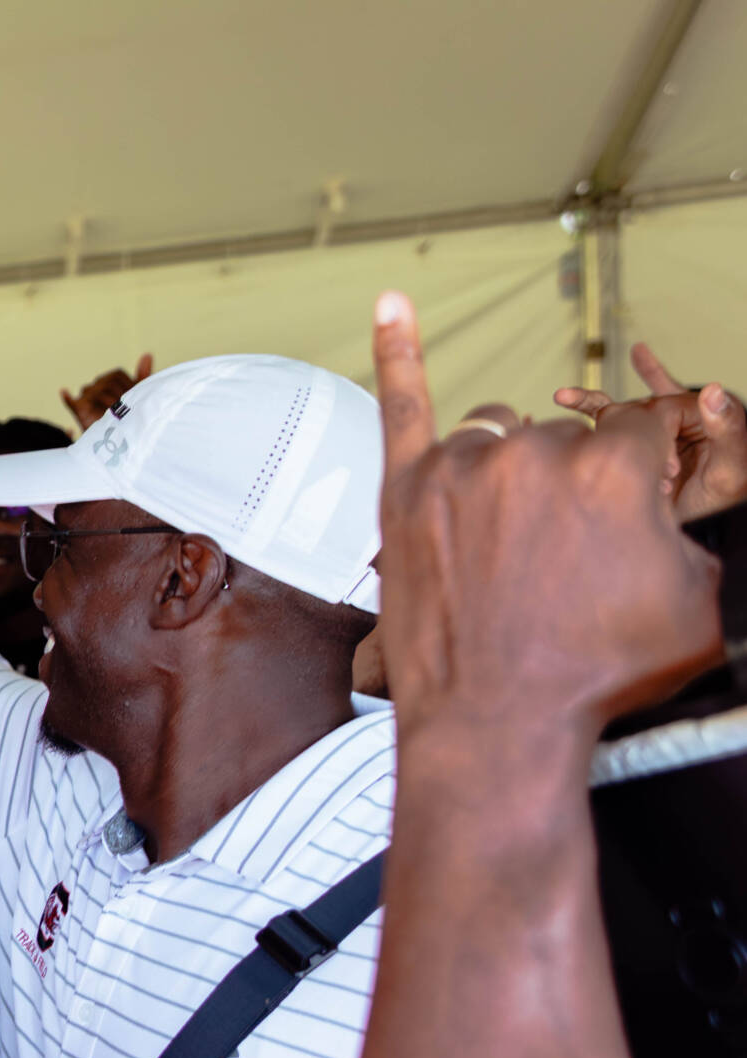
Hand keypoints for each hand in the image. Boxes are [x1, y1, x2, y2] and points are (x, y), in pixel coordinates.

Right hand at [61, 353, 153, 428]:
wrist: (121, 441)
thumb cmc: (130, 416)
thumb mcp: (140, 396)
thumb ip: (142, 376)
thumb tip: (147, 354)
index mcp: (112, 380)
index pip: (117, 375)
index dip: (127, 386)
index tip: (133, 400)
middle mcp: (98, 385)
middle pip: (107, 383)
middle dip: (118, 397)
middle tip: (125, 411)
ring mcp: (87, 397)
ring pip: (94, 392)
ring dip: (106, 404)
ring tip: (114, 416)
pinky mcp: (79, 410)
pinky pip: (71, 402)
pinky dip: (67, 397)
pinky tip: (64, 392)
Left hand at [372, 292, 721, 742]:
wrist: (495, 725)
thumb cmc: (600, 673)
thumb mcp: (696, 601)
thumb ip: (692, 530)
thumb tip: (679, 500)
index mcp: (612, 470)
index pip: (640, 431)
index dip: (643, 473)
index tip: (630, 511)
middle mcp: (533, 454)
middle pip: (566, 439)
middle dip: (574, 489)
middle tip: (560, 565)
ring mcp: (461, 469)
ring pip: (500, 435)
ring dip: (510, 472)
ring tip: (507, 544)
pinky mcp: (404, 491)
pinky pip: (402, 402)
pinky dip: (398, 350)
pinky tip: (392, 302)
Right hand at [553, 343, 745, 521]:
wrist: (706, 528)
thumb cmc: (722, 502)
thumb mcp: (731, 466)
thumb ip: (727, 428)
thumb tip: (713, 390)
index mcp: (704, 417)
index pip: (667, 408)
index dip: (659, 433)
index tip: (668, 469)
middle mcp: (677, 420)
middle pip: (640, 408)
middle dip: (630, 431)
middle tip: (653, 468)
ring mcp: (655, 433)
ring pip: (620, 409)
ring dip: (589, 400)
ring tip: (564, 396)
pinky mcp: (639, 447)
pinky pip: (613, 420)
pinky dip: (589, 405)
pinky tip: (567, 396)